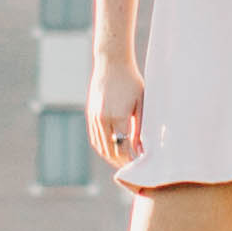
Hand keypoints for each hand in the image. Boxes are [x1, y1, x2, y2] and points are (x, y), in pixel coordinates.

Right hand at [93, 51, 146, 174]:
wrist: (112, 62)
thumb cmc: (131, 81)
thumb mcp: (141, 103)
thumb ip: (140, 128)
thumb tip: (141, 149)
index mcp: (117, 117)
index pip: (122, 148)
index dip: (130, 160)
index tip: (138, 165)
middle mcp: (103, 119)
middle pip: (110, 151)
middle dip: (120, 162)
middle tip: (131, 168)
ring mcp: (94, 117)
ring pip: (100, 146)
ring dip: (110, 157)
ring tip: (122, 161)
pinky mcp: (91, 114)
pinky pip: (95, 137)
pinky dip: (102, 147)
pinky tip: (112, 149)